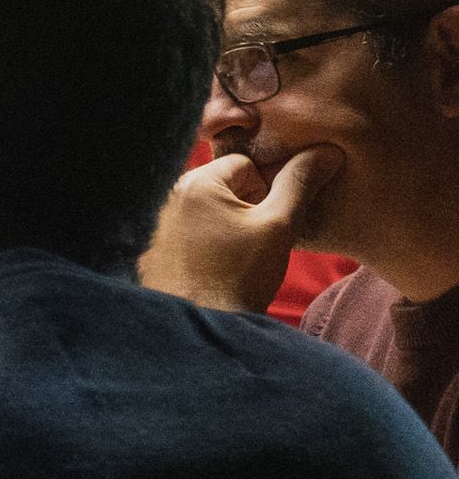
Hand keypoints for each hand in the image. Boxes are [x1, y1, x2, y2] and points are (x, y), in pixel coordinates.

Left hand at [137, 146, 340, 311]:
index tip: (268, 219)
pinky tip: (216, 265)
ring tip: (237, 255)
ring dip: (228, 223)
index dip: (267, 189)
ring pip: (207, 208)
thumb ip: (300, 183)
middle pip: (223, 185)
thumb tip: (326, 150)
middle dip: (247, 205)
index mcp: (195, 183)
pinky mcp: (151, 248)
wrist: (201, 328)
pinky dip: (206, 241)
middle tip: (255, 240)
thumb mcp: (280, 225)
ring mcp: (154, 223)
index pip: (245, 164)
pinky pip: (188, 230)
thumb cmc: (240, 276)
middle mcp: (166, 196)